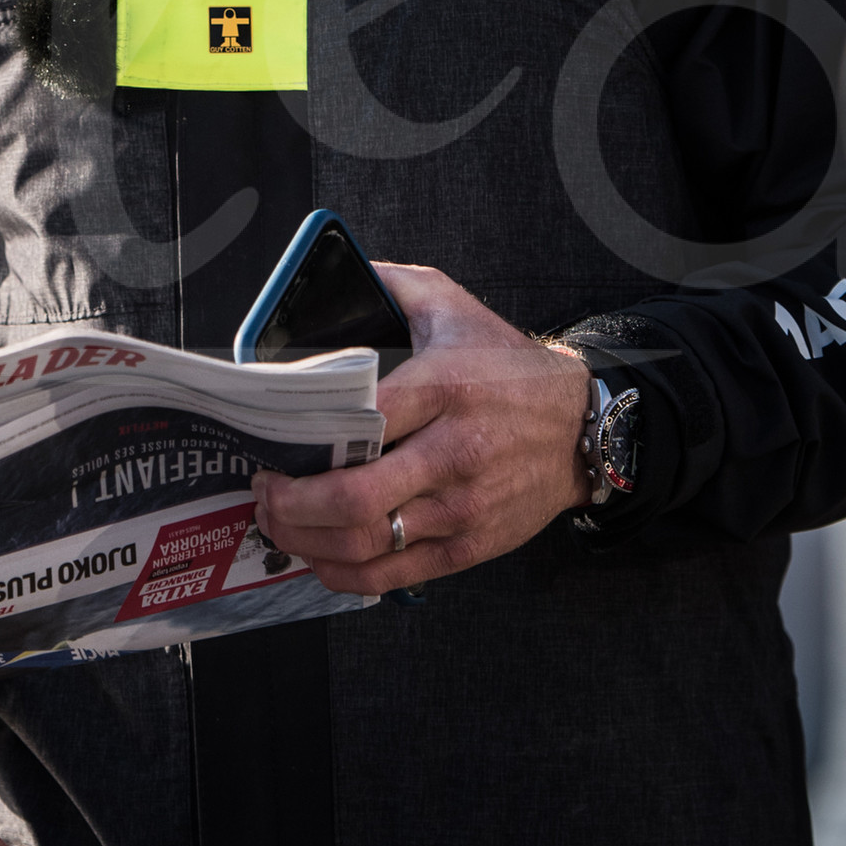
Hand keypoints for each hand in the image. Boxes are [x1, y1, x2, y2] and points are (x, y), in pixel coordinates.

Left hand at [251, 263, 591, 593]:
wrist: (580, 427)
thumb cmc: (509, 369)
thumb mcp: (454, 307)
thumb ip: (393, 283)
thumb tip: (341, 270)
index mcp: (443, 388)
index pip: (360, 421)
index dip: (303, 438)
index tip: (272, 440)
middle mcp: (453, 452)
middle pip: (353, 497)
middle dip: (291, 503)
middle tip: (265, 492)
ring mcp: (462, 507)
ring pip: (366, 543)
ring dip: (306, 541)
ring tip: (280, 524)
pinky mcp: (469, 546)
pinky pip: (392, 575)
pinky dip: (343, 573)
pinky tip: (321, 556)